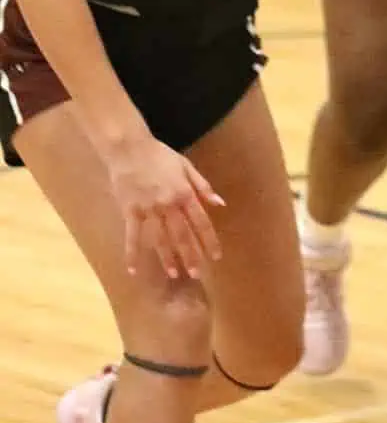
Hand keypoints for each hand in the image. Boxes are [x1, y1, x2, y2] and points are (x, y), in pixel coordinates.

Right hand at [106, 133, 224, 279]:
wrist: (130, 148)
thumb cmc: (160, 155)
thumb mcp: (186, 166)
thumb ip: (203, 186)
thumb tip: (220, 203)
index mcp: (184, 193)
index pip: (201, 222)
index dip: (209, 240)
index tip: (216, 256)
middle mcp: (169, 204)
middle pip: (182, 234)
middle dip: (191, 255)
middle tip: (197, 274)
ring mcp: (149, 209)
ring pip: (160, 239)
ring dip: (167, 258)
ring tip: (174, 274)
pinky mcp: (131, 212)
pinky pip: (132, 236)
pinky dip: (132, 254)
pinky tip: (133, 270)